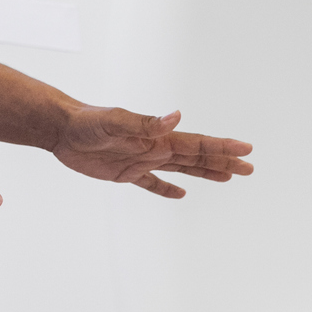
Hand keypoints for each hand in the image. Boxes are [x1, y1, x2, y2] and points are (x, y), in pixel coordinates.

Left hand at [51, 108, 254, 198]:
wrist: (62, 128)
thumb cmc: (86, 122)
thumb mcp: (115, 121)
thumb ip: (145, 122)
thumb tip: (176, 116)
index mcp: (157, 138)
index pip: (197, 144)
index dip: (222, 148)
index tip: (247, 150)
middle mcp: (154, 148)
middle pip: (197, 157)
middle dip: (224, 162)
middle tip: (249, 167)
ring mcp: (142, 161)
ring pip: (181, 169)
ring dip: (205, 173)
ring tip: (227, 177)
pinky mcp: (125, 173)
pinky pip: (152, 184)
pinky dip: (167, 189)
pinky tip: (180, 195)